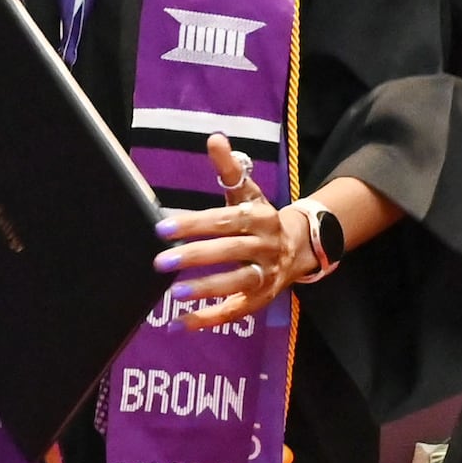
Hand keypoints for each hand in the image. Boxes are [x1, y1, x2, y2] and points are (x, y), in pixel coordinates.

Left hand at [158, 135, 310, 328]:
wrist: (300, 246)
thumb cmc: (261, 218)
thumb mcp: (248, 193)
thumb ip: (229, 168)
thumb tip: (214, 138)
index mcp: (259, 217)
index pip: (225, 219)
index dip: (194, 223)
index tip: (162, 228)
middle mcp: (265, 246)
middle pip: (230, 251)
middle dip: (195, 256)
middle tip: (160, 261)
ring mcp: (266, 275)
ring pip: (238, 283)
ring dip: (206, 289)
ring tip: (175, 293)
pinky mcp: (261, 298)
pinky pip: (235, 310)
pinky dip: (208, 319)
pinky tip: (179, 324)